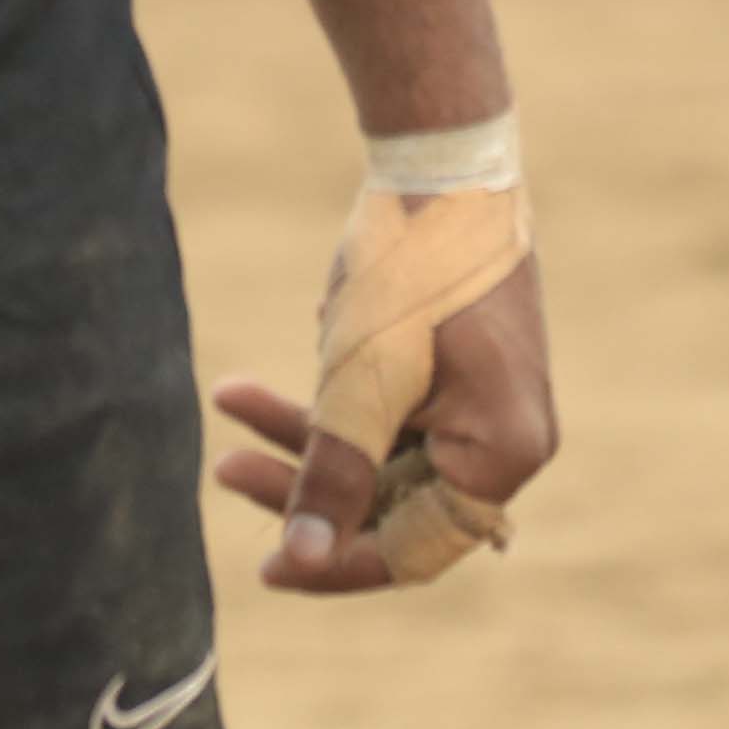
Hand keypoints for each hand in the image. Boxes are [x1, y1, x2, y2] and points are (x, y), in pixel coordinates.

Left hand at [211, 247, 553, 596]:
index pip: (412, 544)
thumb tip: (300, 560)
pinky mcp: (455, 374)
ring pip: (380, 455)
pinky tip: (306, 336)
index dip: (336, 561)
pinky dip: (332, 397)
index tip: (266, 568)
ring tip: (229, 393)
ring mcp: (482, 407)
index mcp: (504, 455)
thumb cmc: (411, 268)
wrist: (440, 159)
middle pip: (392, 502)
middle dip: (304, 481)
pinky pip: (387, 414)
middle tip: (223, 465)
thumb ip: (334, 472)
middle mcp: (505, 442)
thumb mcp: (362, 376)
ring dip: (305, 431)